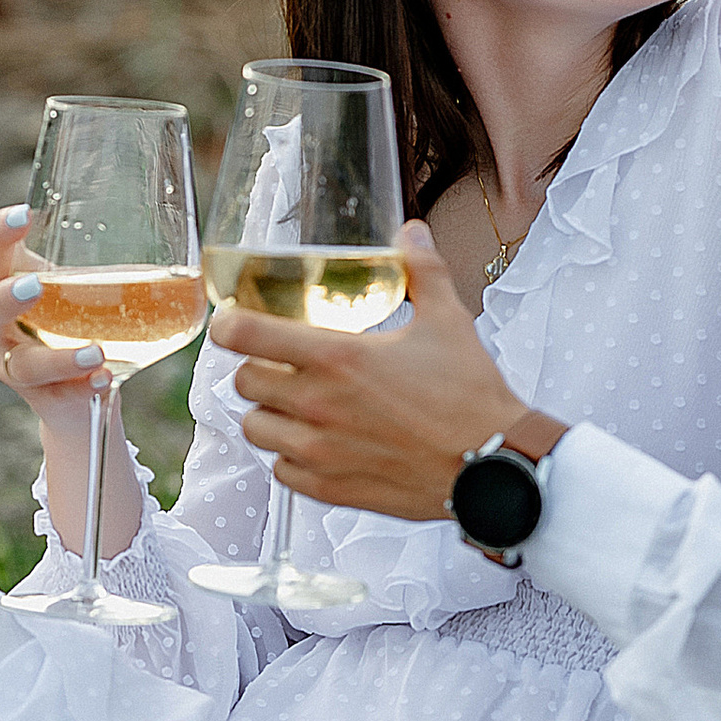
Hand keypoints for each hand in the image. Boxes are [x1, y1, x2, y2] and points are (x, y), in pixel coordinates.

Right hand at [0, 202, 106, 419]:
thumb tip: (184, 237)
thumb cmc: (84, 322)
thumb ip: (114, 261)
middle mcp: (4, 328)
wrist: (84, 392)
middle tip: (34, 286)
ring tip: (96, 352)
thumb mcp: (90, 287)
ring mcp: (20, 367)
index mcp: (12, 285)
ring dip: (59, 358)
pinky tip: (106, 378)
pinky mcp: (47, 399)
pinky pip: (59, 397)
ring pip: (24, 366)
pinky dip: (84, 387)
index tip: (25, 213)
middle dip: (4, 299)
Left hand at [214, 223, 561, 519]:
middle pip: (243, 381)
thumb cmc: (470, 396)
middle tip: (281, 365)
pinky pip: (280, 470)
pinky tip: (317, 444)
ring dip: (269, 413)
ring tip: (296, 406)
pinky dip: (290, 456)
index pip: (245, 335)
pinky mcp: (329, 488)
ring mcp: (319, 451)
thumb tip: (411, 232)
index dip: (227, 324)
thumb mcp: (448, 321)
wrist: (493, 467)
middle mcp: (318, 405)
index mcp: (338, 357)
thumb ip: (422, 270)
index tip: (231, 322)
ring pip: (254, 428)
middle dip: (257, 367)